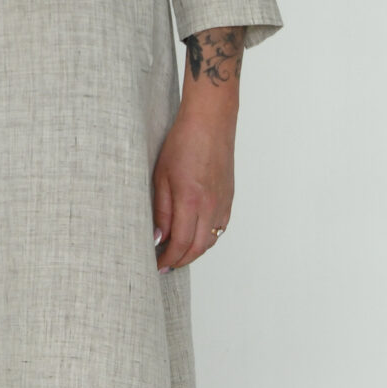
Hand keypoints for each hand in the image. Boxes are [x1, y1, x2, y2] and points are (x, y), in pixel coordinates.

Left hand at [151, 106, 234, 269]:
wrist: (210, 123)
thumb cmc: (183, 143)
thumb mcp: (161, 176)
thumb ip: (161, 211)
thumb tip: (159, 238)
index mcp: (191, 200)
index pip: (181, 243)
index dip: (169, 258)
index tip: (157, 264)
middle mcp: (211, 205)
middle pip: (198, 247)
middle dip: (181, 260)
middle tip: (165, 264)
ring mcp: (223, 202)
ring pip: (211, 240)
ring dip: (194, 251)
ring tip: (177, 252)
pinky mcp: (229, 198)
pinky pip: (220, 227)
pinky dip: (207, 238)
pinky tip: (195, 236)